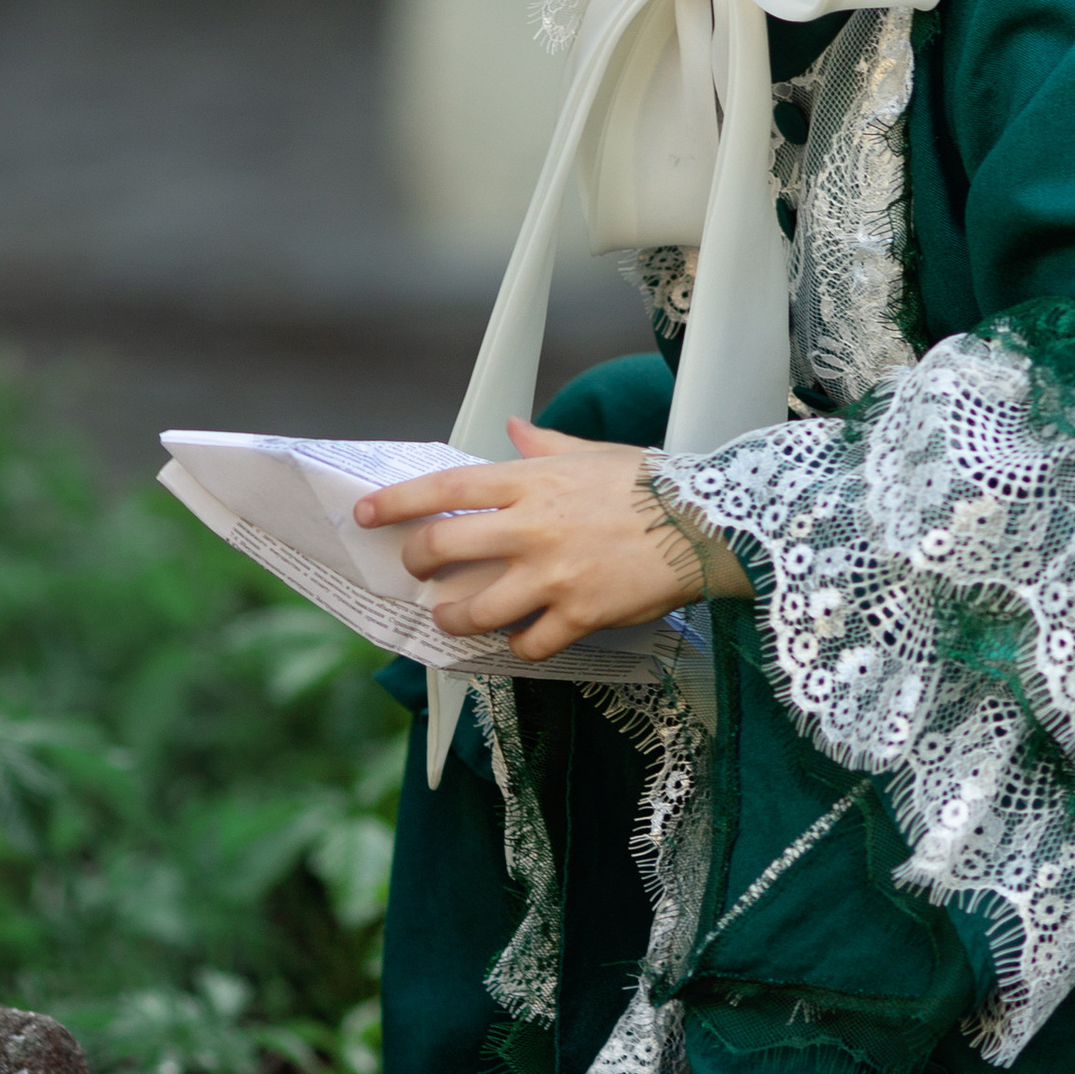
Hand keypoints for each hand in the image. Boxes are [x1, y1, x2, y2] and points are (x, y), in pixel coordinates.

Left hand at [353, 420, 746, 662]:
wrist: (707, 524)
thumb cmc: (652, 484)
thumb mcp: (594, 454)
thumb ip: (545, 445)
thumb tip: (514, 428)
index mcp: (531, 482)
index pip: (445, 489)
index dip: (398, 503)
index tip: (367, 515)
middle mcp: (532, 527)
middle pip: (444, 549)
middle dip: (417, 564)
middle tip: (417, 572)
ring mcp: (553, 575)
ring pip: (475, 608)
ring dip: (453, 618)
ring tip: (451, 618)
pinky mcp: (579, 614)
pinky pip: (528, 643)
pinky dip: (517, 645)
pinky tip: (520, 638)